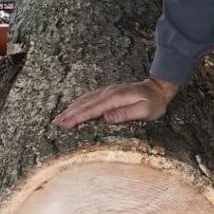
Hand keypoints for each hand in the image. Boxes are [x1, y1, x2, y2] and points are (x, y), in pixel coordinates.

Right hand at [53, 77, 178, 128]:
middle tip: (54, 124)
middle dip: (69, 114)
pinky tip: (73, 108)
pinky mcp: (108, 93)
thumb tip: (106, 117)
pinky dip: (78, 103)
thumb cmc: (154, 103)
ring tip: (59, 118)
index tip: (65, 125)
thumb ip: (126, 113)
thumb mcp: (145, 110)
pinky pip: (89, 98)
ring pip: (85, 100)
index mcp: (115, 98)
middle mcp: (108, 93)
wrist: (159, 88)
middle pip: (84, 104)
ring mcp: (107, 91)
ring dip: (71, 109)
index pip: (92, 110)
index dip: (77, 117)